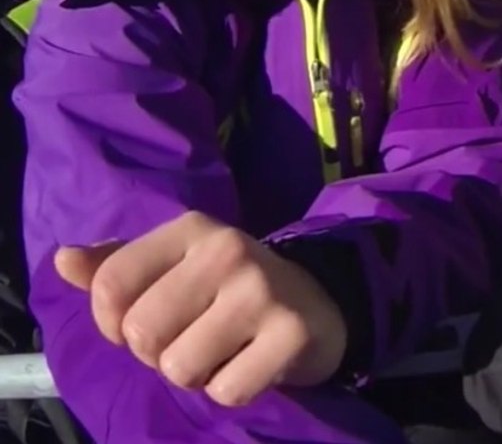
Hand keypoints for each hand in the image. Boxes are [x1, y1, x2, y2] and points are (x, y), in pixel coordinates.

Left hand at [55, 211, 347, 406]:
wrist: (320, 303)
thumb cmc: (230, 288)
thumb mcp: (175, 266)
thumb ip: (116, 266)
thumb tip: (64, 260)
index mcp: (192, 229)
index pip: (111, 284)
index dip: (112, 322)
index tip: (143, 324)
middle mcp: (228, 250)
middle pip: (143, 333)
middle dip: (158, 353)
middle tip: (192, 340)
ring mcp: (262, 291)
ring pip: (180, 368)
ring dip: (195, 376)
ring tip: (222, 352)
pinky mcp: (292, 333)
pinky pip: (226, 391)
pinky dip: (232, 390)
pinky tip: (251, 364)